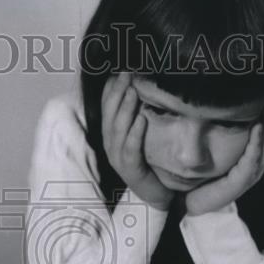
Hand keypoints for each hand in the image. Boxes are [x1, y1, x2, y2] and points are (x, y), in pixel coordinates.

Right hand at [101, 73, 174, 210]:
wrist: (157, 195)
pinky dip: (135, 134)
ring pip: (117, 130)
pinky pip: (130, 150)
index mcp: (111, 134)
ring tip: (133, 91)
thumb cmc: (152, 163)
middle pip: (110, 114)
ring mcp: (117, 158)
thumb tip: (146, 87)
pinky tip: (142, 120)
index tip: (120, 68)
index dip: (111, 87)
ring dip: (125, 109)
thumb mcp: (144, 134)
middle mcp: (110, 144)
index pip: (106, 106)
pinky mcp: (130, 171)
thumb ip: (141, 114)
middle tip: (127, 73)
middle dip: (117, 92)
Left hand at [184, 102, 263, 215]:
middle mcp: (255, 166)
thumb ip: (222, 132)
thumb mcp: (215, 150)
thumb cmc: (203, 176)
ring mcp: (251, 174)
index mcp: (252, 158)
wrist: (194, 200)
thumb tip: (222, 105)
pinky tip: (257, 126)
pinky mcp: (242, 181)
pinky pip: (252, 158)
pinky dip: (256, 142)